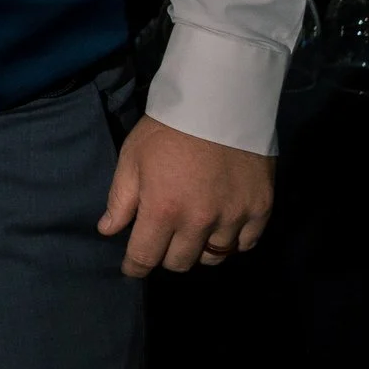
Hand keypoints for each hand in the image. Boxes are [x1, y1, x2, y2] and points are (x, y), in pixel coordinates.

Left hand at [98, 115, 273, 276]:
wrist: (219, 102)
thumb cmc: (167, 129)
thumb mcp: (132, 158)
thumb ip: (120, 199)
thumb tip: (107, 231)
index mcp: (162, 210)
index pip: (145, 257)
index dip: (135, 267)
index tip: (132, 267)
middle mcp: (199, 221)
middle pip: (180, 263)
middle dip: (166, 255)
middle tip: (164, 239)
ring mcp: (233, 218)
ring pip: (213, 257)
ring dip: (199, 249)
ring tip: (194, 232)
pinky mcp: (260, 209)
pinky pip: (245, 244)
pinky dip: (232, 241)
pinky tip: (222, 227)